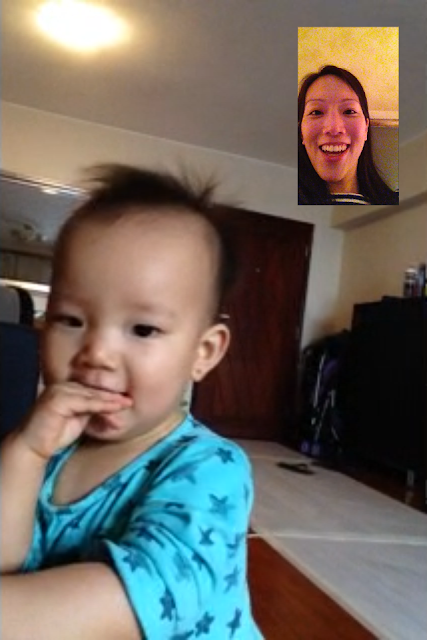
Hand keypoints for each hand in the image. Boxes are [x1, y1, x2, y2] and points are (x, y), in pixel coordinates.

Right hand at [16, 382, 131, 459]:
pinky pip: (85, 402)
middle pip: (93, 390)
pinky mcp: (58, 399)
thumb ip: (91, 410)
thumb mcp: (79, 419)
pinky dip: (101, 405)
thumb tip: (110, 407)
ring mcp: (59, 391)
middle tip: (130, 400)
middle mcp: (62, 386)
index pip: (91, 389)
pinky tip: (114, 407)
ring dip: (110, 400)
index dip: (109, 395)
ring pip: (91, 394)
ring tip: (126, 403)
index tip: (125, 399)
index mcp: (66, 388)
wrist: (33, 446)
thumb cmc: (54, 435)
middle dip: (112, 396)